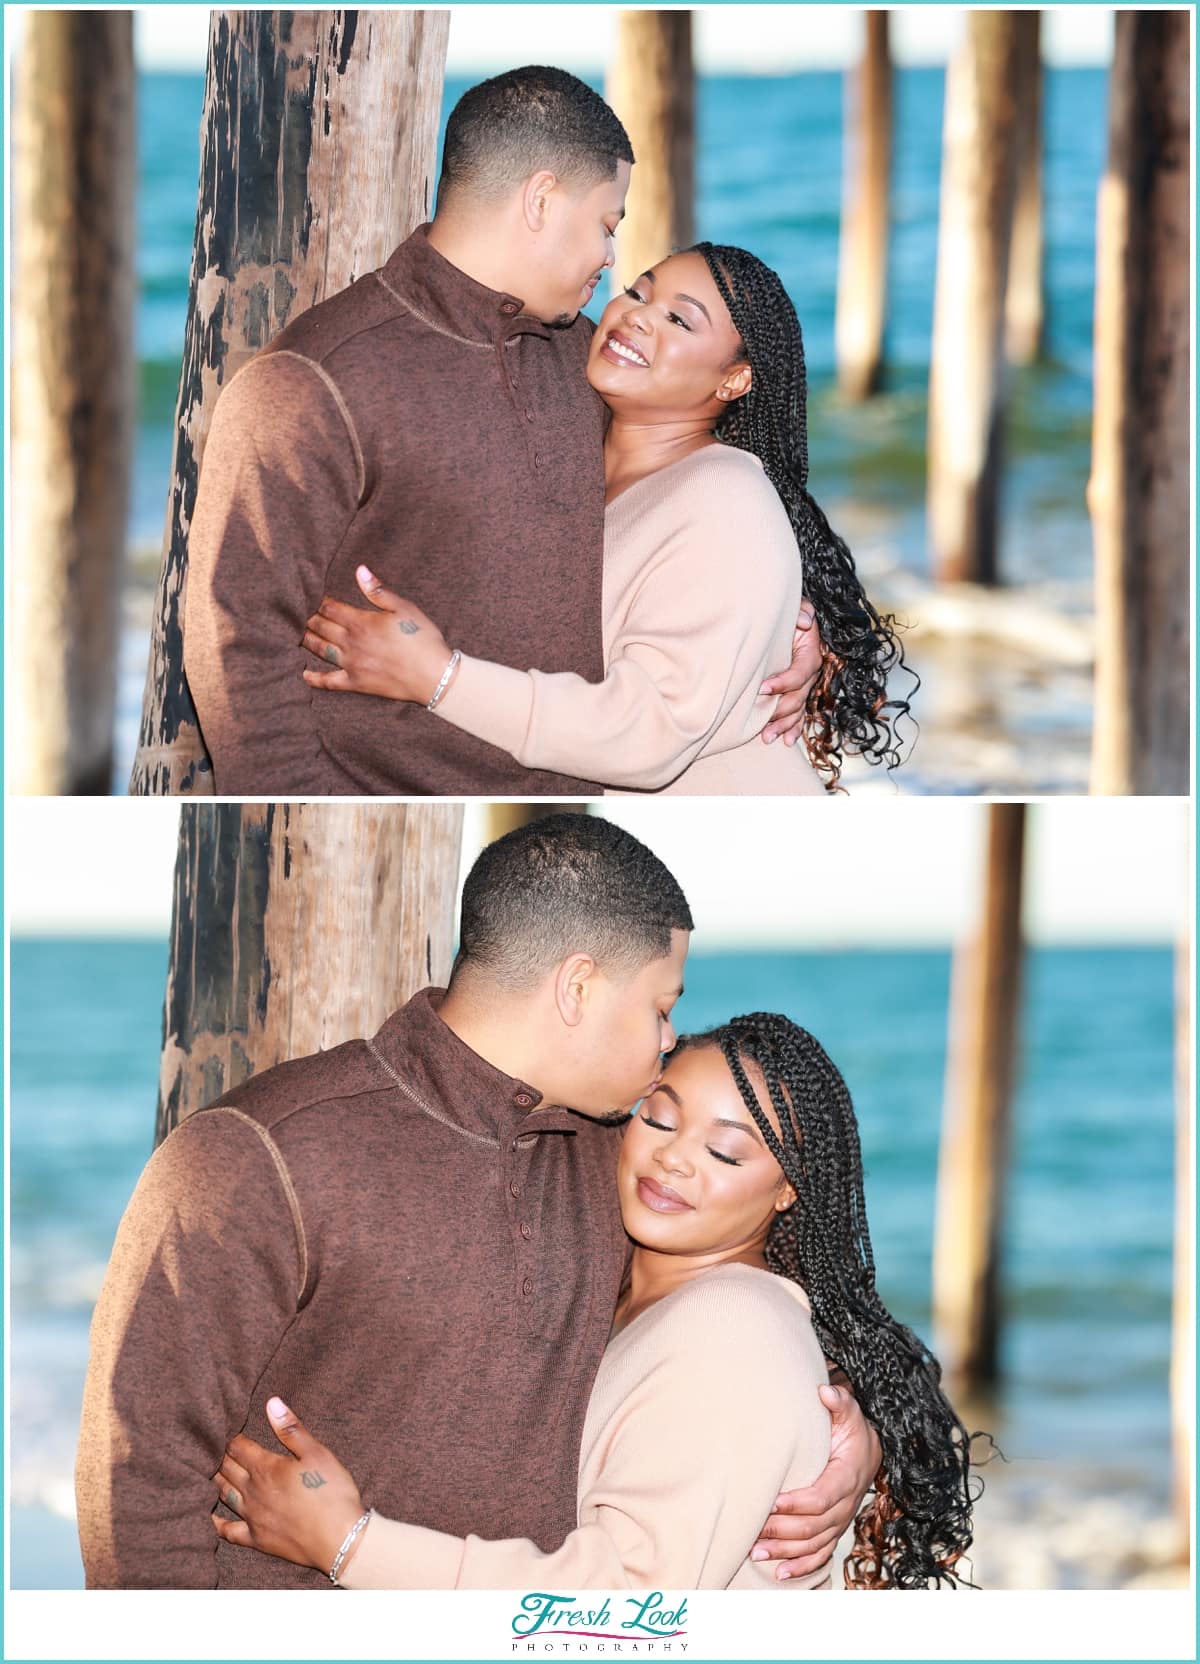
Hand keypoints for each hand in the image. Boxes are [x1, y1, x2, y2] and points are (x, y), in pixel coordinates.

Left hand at [212, 1396, 366, 1575]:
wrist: (339, 1539)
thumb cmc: (332, 1493)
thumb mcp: (317, 1453)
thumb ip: (291, 1429)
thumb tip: (271, 1403)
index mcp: (267, 1468)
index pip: (239, 1447)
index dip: (231, 1437)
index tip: (225, 1428)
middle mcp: (253, 1492)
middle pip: (227, 1469)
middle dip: (218, 1455)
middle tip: (210, 1446)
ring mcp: (253, 1517)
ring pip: (224, 1494)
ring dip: (214, 1481)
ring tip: (205, 1470)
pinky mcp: (257, 1539)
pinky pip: (228, 1532)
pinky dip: (215, 1523)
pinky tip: (207, 1517)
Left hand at [301, 564, 452, 703]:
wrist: (434, 676)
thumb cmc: (423, 639)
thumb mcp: (404, 608)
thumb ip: (378, 591)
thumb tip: (360, 570)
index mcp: (362, 622)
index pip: (330, 607)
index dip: (317, 600)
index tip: (308, 595)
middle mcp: (351, 642)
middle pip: (321, 626)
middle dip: (307, 617)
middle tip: (296, 612)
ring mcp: (351, 664)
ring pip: (320, 649)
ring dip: (306, 640)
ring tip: (296, 633)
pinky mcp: (356, 683)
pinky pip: (329, 681)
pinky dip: (314, 678)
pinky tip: (304, 674)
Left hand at [749, 1382, 881, 1580]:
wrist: (868, 1453)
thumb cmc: (852, 1431)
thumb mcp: (849, 1413)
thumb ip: (839, 1402)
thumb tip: (826, 1392)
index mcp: (847, 1477)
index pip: (822, 1498)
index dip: (797, 1503)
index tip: (772, 1502)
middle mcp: (845, 1506)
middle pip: (813, 1526)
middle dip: (782, 1531)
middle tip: (753, 1530)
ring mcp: (840, 1522)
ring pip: (813, 1545)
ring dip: (785, 1552)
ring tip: (756, 1552)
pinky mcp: (834, 1531)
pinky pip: (820, 1555)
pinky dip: (801, 1567)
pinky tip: (780, 1574)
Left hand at [759, 599, 820, 745]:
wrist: (790, 620)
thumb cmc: (788, 614)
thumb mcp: (796, 606)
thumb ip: (801, 611)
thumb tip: (804, 621)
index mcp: (811, 653)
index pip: (801, 673)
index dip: (783, 682)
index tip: (762, 688)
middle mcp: (812, 671)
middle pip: (799, 697)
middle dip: (780, 712)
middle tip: (761, 722)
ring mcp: (807, 684)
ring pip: (798, 709)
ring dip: (784, 725)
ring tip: (768, 738)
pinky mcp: (799, 692)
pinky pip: (800, 713)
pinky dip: (793, 728)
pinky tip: (786, 741)